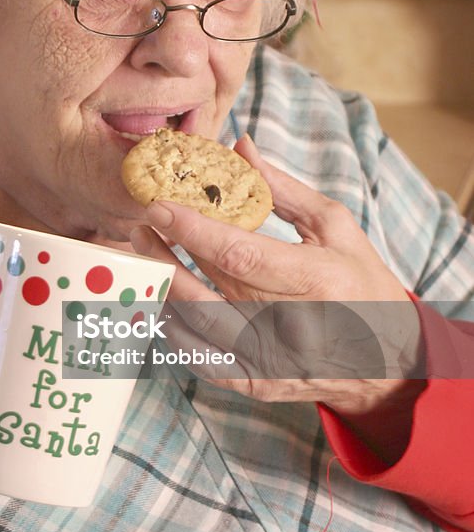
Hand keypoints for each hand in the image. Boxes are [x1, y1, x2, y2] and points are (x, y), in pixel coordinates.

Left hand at [130, 136, 422, 420]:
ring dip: (163, 290)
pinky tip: (163, 302)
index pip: (240, 254)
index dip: (193, 231)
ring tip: (146, 257)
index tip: (159, 207)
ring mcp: (274, 362)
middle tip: (141, 225)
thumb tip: (240, 147)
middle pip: (210, 288)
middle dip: (168, 254)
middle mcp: (293, 326)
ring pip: (197, 326)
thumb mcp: (335, 227)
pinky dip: (176, 331)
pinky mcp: (259, 385)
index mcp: (318, 280)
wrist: (390, 361)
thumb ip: (283, 189)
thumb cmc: (362, 284)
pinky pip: (202, 360)